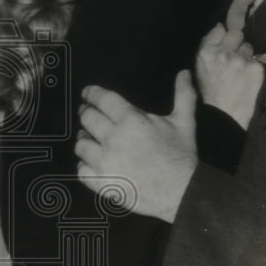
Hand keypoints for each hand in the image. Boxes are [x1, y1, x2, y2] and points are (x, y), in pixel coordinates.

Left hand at [75, 70, 197, 222]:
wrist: (182, 192)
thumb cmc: (182, 156)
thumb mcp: (184, 122)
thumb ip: (183, 95)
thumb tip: (184, 73)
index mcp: (130, 120)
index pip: (102, 99)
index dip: (91, 94)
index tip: (86, 93)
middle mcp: (113, 138)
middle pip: (87, 118)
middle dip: (85, 113)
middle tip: (86, 113)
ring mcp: (105, 162)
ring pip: (81, 144)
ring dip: (84, 139)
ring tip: (87, 139)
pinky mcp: (102, 182)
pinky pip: (81, 170)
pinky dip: (84, 165)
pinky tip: (90, 163)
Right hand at [196, 24, 263, 129]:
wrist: (225, 115)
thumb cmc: (209, 94)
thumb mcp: (199, 69)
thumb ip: (208, 49)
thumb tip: (219, 29)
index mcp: (206, 52)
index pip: (219, 29)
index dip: (222, 36)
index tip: (224, 41)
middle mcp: (223, 52)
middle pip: (235, 33)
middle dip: (235, 41)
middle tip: (233, 54)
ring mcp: (241, 59)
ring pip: (248, 46)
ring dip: (245, 54)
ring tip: (240, 68)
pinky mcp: (255, 67)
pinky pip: (255, 59)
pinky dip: (252, 67)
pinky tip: (247, 77)